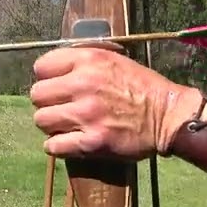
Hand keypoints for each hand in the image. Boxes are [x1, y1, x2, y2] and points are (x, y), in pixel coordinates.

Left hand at [29, 45, 200, 159]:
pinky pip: (54, 146)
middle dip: (48, 102)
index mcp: (89, 60)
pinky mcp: (91, 142)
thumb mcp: (115, 60)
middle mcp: (83, 84)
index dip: (47, 78)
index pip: (41, 67)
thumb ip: (84, 62)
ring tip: (67, 125)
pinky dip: (58, 147)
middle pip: (37, 95)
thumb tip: (55, 72)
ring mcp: (86, 114)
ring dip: (52, 125)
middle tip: (63, 108)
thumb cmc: (144, 87)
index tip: (57, 86)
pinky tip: (70, 142)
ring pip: (41, 120)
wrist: (169, 115)